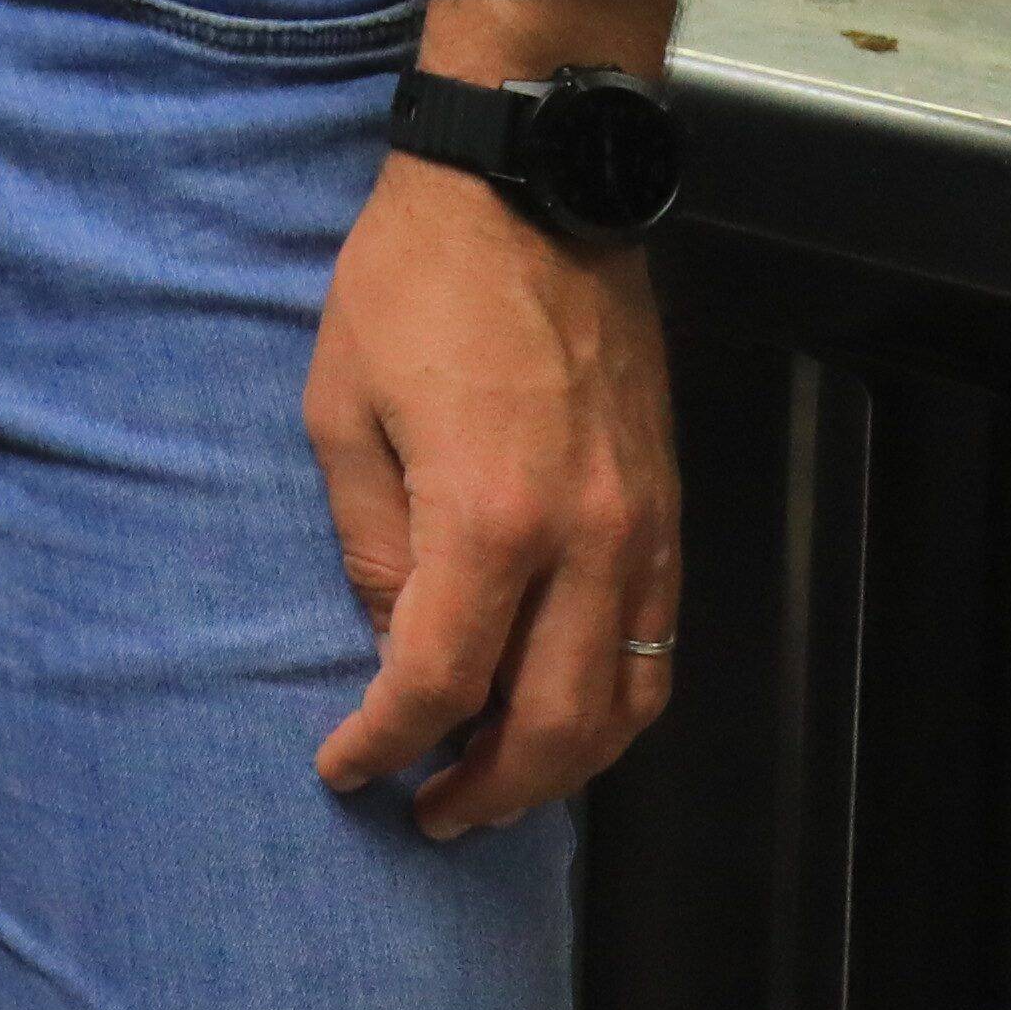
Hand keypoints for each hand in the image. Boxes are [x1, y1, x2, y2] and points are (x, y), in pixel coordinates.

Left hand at [308, 163, 679, 832]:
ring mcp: (643, 532)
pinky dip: (612, 705)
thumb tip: (390, 634)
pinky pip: (657, 645)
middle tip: (428, 814)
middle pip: (551, 725)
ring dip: (562, 767)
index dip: (386, 742)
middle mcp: (587, 543)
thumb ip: (368, 539)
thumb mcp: (342, 408)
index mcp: (490, 519)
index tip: (346, 770)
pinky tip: (560, 714)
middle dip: (487, 789)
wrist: (534, 194)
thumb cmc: (414, 285)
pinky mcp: (668, 511)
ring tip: (493, 786)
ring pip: (627, 702)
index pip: (437, 680)